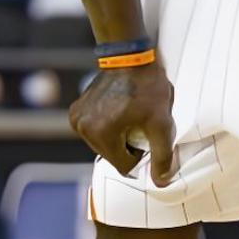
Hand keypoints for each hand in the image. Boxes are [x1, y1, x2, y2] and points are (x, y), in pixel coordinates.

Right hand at [70, 62, 176, 186]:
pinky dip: (106, 127)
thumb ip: (162, 155)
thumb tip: (161, 182)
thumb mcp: (161, 122)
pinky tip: (118, 112)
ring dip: (116, 138)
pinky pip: (93, 131)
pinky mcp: (75, 111)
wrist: (129, 57)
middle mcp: (83, 129)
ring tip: (129, 117)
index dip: (140, 155)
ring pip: (102, 145)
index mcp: (101, 134)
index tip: (147, 136)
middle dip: (127, 146)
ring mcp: (76, 119)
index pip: (123, 165)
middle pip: (111, 156)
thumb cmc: (147, 87)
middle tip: (139, 124)